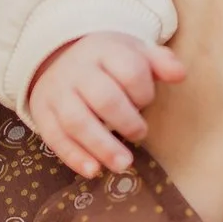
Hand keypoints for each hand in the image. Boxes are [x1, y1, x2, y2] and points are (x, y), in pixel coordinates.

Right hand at [27, 31, 183, 180]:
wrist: (58, 56)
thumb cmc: (106, 63)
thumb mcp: (133, 53)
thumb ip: (160, 62)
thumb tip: (180, 74)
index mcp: (104, 50)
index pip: (129, 70)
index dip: (144, 91)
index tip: (146, 101)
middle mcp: (77, 70)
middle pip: (104, 98)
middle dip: (127, 121)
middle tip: (140, 134)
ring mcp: (57, 92)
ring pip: (77, 121)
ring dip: (102, 146)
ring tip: (123, 164)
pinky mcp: (42, 113)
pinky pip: (55, 137)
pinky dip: (74, 156)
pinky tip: (93, 171)